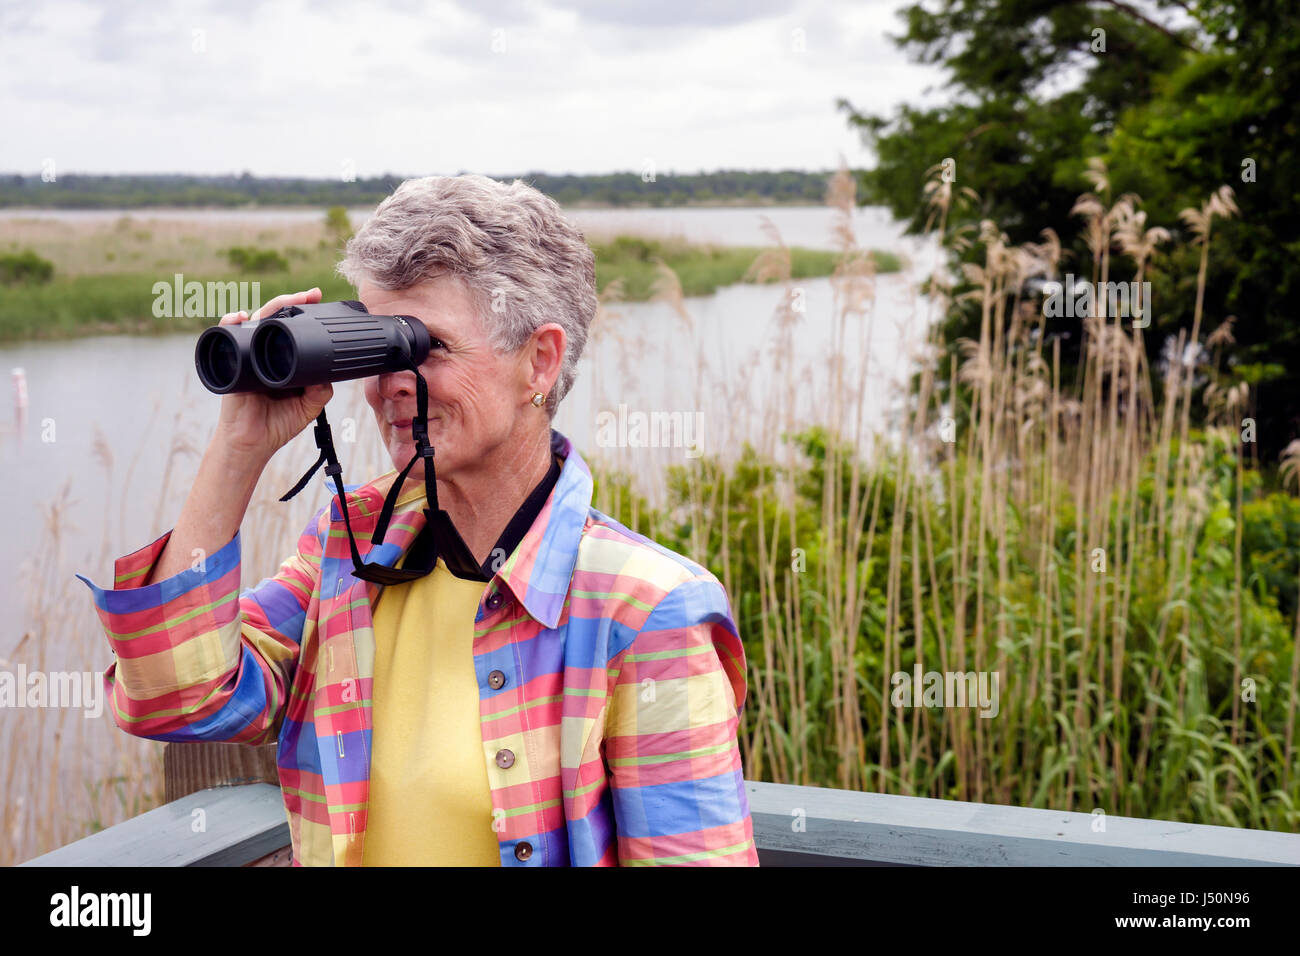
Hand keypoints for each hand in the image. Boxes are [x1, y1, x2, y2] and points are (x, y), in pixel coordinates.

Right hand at [213, 288, 333, 461]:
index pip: (294, 328)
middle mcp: (266, 353)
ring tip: (289, 299)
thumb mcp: (308, 406)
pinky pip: (226, 336)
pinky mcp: (232, 363)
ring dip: (271, 306)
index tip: (321, 301)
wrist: (253, 443)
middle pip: (276, 318)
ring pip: (256, 322)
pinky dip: (230, 322)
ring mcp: (248, 355)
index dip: (306, 313)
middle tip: (311, 293)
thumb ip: (320, 390)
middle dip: (293, 301)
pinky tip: (241, 316)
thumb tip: (327, 372)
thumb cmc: (277, 424)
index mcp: (284, 359)